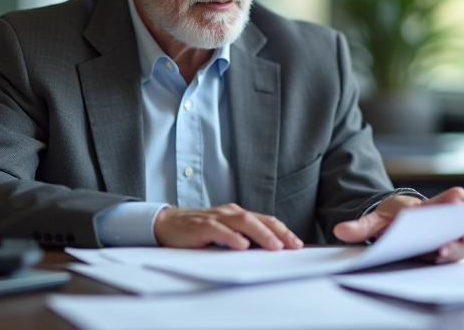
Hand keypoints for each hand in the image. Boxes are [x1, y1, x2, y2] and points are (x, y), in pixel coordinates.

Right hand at [153, 204, 303, 250]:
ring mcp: (216, 217)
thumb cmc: (198, 230)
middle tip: (292, 245)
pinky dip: (231, 237)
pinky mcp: (201, 225)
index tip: (297, 243)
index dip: (282, 230)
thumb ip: (242, 239)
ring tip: (274, 246)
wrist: (166, 224)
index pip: (265, 220)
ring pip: (243, 222)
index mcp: (237, 214)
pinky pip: (218, 229)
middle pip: (258, 219)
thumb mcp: (224, 234)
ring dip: (261, 234)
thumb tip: (267, 251)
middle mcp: (229, 213)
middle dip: (278, 232)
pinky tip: (242, 245)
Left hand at [332, 187, 463, 263]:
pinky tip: (446, 260)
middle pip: (461, 221)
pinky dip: (456, 254)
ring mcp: (451, 234)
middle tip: (460, 234)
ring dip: (460, 244)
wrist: (397, 222)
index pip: (445, 200)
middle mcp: (445, 218)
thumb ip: (361, 225)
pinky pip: (459, 250)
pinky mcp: (449, 249)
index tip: (457, 197)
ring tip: (447, 251)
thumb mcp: (376, 218)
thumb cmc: (393, 216)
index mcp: (428, 206)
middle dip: (463, 227)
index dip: (452, 200)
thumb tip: (340, 231)